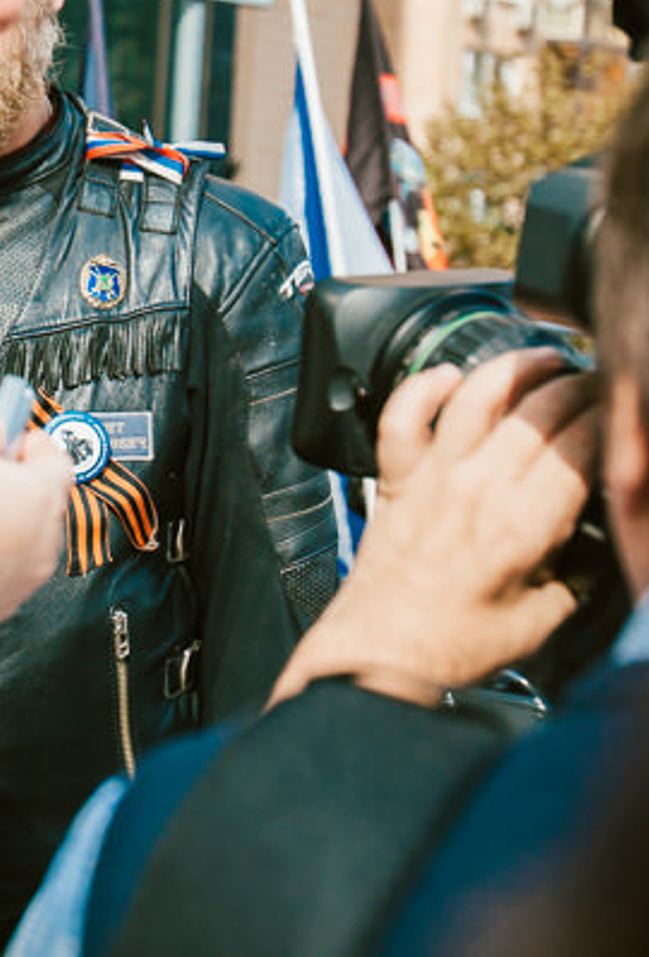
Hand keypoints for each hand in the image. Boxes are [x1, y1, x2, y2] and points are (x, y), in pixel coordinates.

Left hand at [271, 347, 597, 704]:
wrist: (384, 650)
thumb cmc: (457, 643)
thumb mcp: (547, 617)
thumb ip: (582, 572)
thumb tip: (605, 538)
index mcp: (524, 524)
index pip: (582, 444)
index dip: (613, 417)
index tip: (627, 407)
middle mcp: (477, 487)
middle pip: (540, 410)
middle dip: (581, 384)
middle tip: (600, 378)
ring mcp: (432, 476)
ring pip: (476, 397)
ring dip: (515, 367)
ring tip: (544, 357)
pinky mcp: (395, 477)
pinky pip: (402, 415)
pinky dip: (423, 386)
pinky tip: (449, 374)